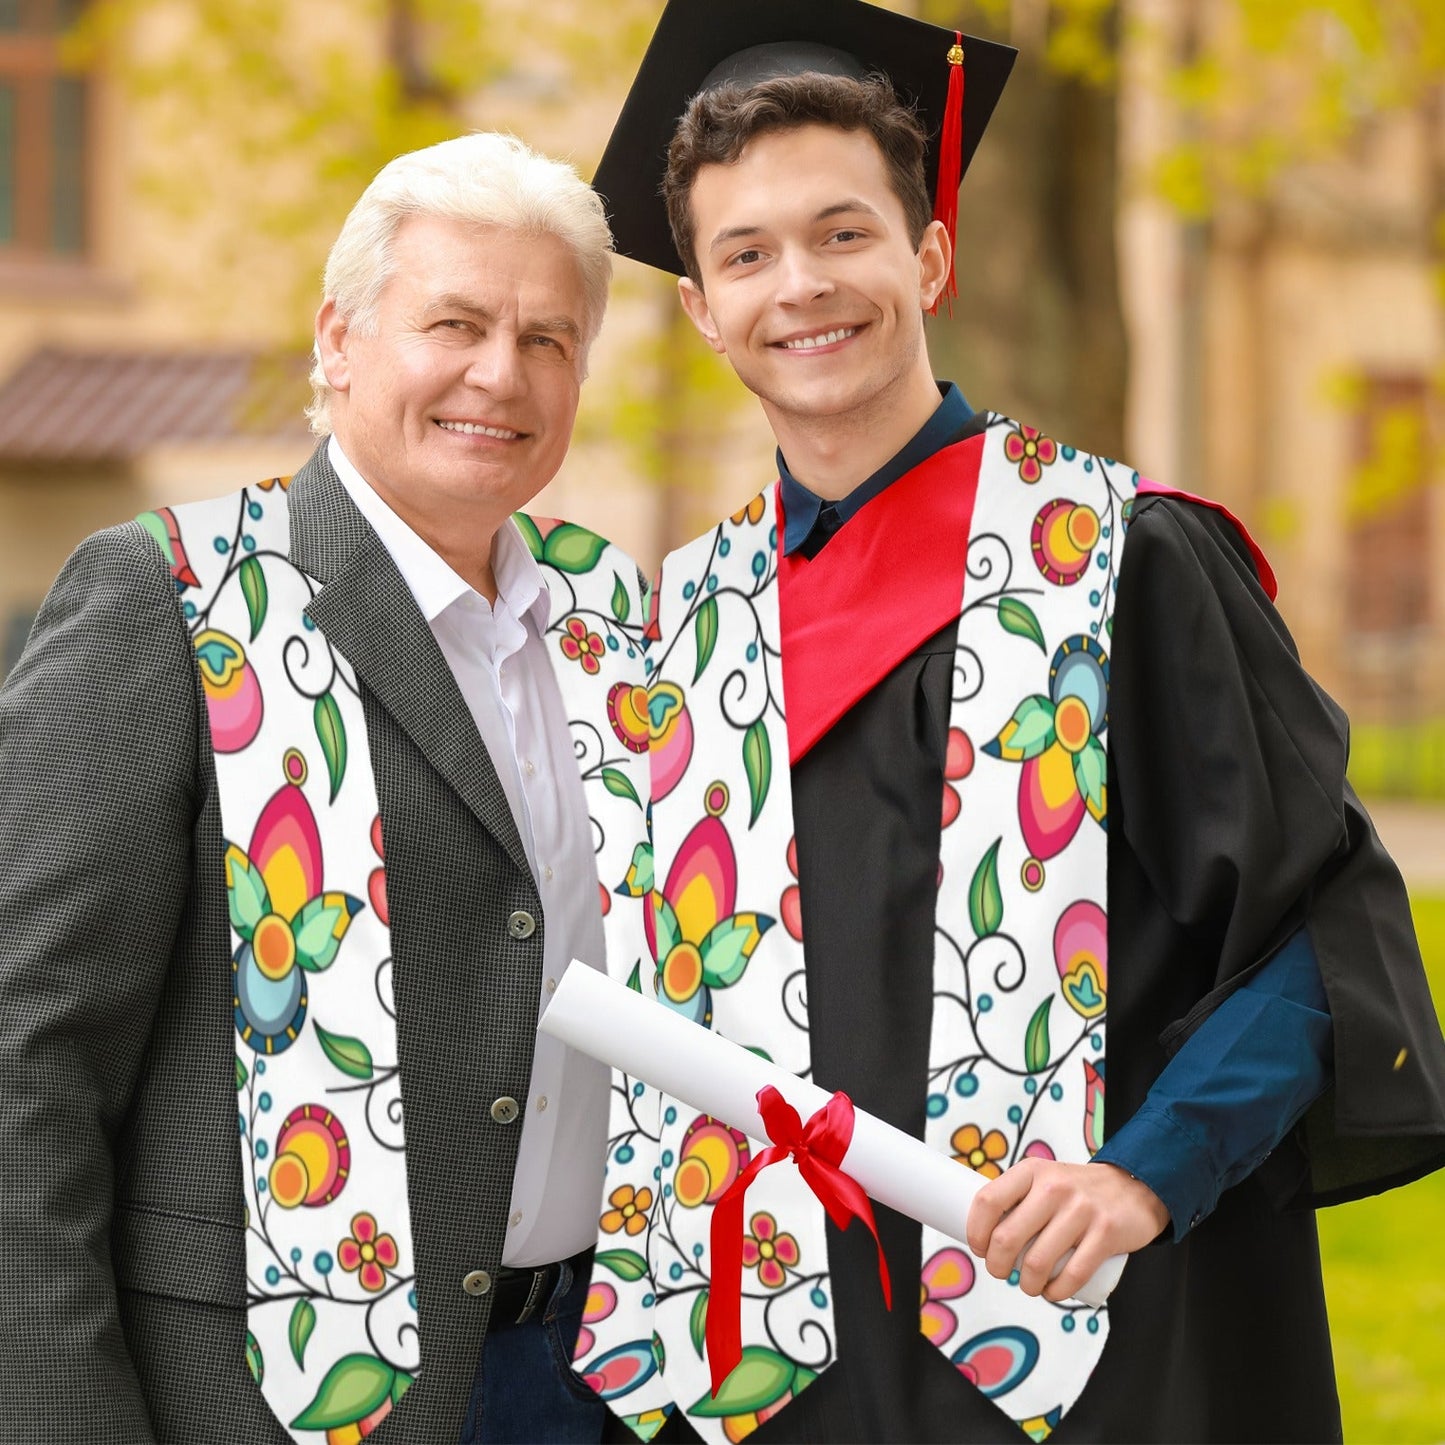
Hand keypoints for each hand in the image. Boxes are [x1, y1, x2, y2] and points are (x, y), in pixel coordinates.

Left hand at [965, 1159, 1169, 1302]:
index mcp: (1032, 1171)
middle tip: (1001, 1272)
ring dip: (1026, 1285)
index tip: (979, 1248)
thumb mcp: (1044, 1179)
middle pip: (1007, 1238)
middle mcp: (1053, 1187)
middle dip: (997, 1266)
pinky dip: (1056, 1292)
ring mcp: (1081, 1210)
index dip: (975, 1231)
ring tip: (1028, 1285)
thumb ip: (1018, 1199)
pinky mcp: (1105, 1233)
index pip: (987, 1201)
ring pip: (1037, 1262)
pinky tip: (1051, 1292)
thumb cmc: (1076, 1192)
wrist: (1132, 1187)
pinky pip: (1072, 1275)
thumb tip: (983, 1234)